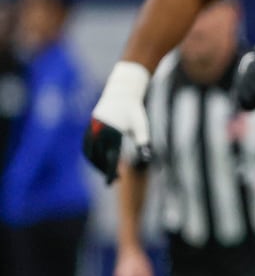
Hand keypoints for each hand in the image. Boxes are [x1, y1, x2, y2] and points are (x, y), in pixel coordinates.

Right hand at [83, 61, 152, 183]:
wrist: (121, 93)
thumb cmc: (135, 110)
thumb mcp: (141, 126)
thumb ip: (143, 142)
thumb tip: (148, 157)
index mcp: (112, 134)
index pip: (110, 159)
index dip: (110, 173)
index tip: (112, 183)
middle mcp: (100, 132)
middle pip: (99, 159)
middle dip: (105, 171)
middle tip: (114, 179)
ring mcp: (93, 129)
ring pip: (90, 153)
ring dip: (96, 164)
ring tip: (106, 171)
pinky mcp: (90, 126)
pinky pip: (86, 145)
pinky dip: (90, 155)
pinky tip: (98, 161)